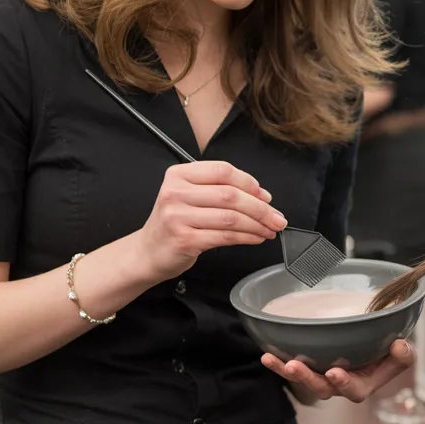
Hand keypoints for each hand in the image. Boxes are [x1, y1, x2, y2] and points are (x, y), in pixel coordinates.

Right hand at [132, 161, 286, 281]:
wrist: (148, 252)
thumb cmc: (175, 223)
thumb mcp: (190, 197)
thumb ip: (220, 190)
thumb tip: (262, 196)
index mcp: (179, 175)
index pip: (223, 171)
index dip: (249, 183)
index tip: (265, 196)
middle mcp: (176, 193)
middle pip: (230, 195)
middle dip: (260, 208)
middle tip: (276, 217)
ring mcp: (178, 217)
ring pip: (231, 217)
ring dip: (257, 225)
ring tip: (269, 230)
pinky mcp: (184, 239)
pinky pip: (225, 237)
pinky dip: (247, 237)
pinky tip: (256, 238)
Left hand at [261, 339, 415, 402]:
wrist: (376, 346)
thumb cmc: (389, 353)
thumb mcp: (403, 354)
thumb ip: (403, 355)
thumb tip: (399, 346)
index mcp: (362, 386)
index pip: (353, 390)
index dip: (343, 383)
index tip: (335, 373)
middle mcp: (339, 384)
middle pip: (321, 388)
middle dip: (306, 379)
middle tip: (295, 366)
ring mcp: (323, 376)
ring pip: (303, 379)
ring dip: (287, 372)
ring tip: (273, 360)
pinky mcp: (311, 366)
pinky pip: (293, 367)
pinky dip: (279, 363)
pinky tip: (267, 354)